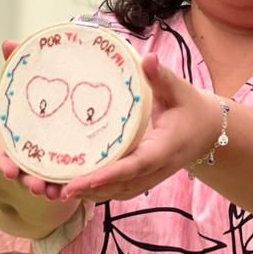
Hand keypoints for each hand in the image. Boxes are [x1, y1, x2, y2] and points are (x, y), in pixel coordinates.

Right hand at [0, 40, 67, 201]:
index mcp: (16, 135)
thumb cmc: (35, 98)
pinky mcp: (64, 165)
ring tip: (55, 194)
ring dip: (48, 188)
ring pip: (43, 179)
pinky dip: (65, 187)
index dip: (6, 162)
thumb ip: (17, 65)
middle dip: (29, 180)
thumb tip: (7, 43)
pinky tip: (72, 192)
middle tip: (38, 187)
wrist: (54, 110)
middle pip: (24, 170)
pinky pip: (63, 180)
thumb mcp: (28, 81)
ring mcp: (44, 161)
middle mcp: (28, 151)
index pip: (6, 151)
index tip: (10, 170)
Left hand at [63, 55, 222, 203]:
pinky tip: (63, 184)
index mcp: (163, 149)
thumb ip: (162, 77)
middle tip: (48, 187)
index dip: (106, 176)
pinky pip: (111, 191)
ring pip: (110, 193)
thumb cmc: (190, 109)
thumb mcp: (180, 90)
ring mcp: (145, 179)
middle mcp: (153, 170)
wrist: (206, 132)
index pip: (133, 166)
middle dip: (83, 190)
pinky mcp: (138, 180)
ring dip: (81, 194)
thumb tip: (148, 59)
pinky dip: (89, 191)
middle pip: (115, 187)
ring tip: (46, 188)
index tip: (78, 183)